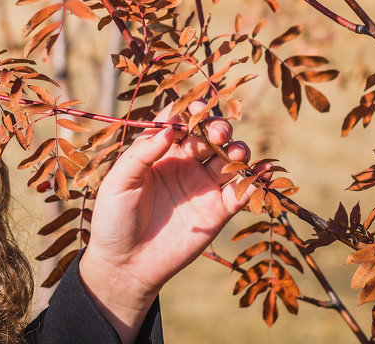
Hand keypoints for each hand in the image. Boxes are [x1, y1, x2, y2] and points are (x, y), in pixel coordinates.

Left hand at [78, 102, 252, 341]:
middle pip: (209, 135)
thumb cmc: (115, 219)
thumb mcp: (119, 182)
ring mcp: (203, 186)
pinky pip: (241, 192)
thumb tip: (168, 128)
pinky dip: (254, 181)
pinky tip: (259, 174)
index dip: (190, 111)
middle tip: (217, 133)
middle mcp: (184, 163)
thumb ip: (142, 153)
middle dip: (217, 128)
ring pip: (229, 159)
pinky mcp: (218, 210)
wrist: (126, 264)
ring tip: (235, 152)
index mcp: (159, 151)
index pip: (179, 121)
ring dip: (237, 150)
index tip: (197, 108)